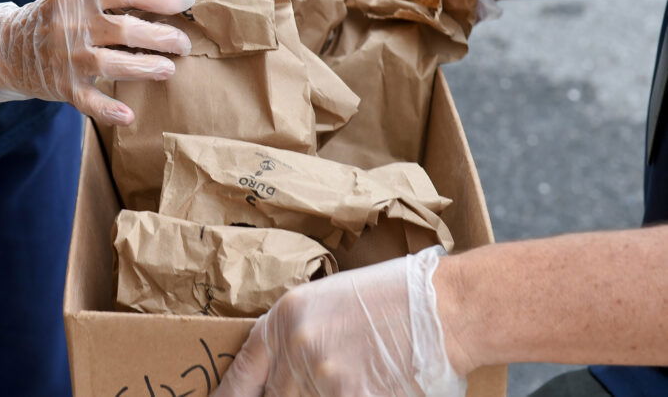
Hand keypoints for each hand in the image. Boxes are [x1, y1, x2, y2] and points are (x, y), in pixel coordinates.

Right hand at [0, 0, 194, 124]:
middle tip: (184, 43)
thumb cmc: (53, 21)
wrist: (3, 46)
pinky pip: (89, 101)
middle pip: (125, 29)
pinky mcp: (63, 86)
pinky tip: (128, 116)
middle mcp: (73, 26)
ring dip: (145, 67)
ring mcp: (68, 58)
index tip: (185, 1)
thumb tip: (164, 2)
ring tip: (169, 69)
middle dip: (161, 36)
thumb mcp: (75, 0)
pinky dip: (108, 110)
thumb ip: (110, 1)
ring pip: (113, 63)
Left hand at [213, 246, 465, 396]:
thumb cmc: (395, 298)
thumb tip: (283, 372)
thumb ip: (298, 336)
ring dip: (320, 394)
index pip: (242, 372)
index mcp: (286, 317)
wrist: (444, 307)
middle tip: (313, 384)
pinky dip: (349, 395)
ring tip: (349, 374)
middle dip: (289, 396)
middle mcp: (297, 348)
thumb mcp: (331, 302)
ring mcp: (323, 377)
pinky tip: (366, 383)